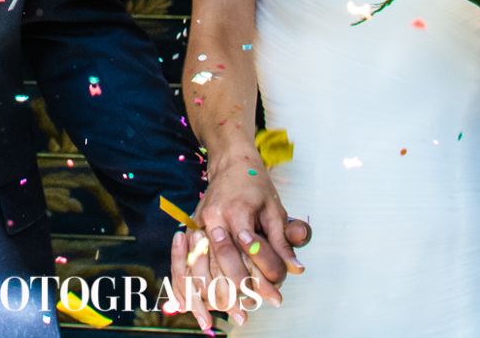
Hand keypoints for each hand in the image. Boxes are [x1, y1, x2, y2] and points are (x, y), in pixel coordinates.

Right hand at [164, 151, 309, 329]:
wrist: (230, 164)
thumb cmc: (256, 187)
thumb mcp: (275, 210)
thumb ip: (282, 241)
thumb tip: (297, 269)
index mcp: (236, 209)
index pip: (249, 247)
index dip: (263, 273)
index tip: (277, 294)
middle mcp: (212, 217)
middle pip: (220, 260)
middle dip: (236, 290)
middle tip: (250, 313)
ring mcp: (196, 224)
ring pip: (198, 265)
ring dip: (211, 293)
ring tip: (224, 315)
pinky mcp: (189, 230)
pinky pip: (182, 263)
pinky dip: (187, 286)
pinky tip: (194, 305)